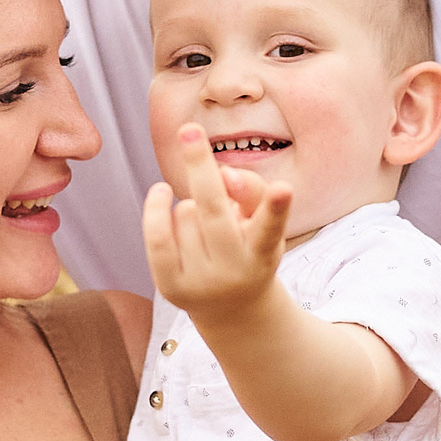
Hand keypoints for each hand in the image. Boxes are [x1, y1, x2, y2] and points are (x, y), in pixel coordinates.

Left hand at [143, 124, 294, 322]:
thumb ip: (252, 191)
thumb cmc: (249, 251)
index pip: (270, 228)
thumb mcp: (263, 224)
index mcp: (264, 253)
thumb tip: (222, 173)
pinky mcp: (170, 287)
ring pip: (185, 212)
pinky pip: (156, 235)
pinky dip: (156, 208)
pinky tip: (161, 192)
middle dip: (201, 167)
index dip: (276, 207)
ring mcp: (201, 281)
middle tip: (189, 129)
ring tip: (205, 229)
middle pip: (213, 210)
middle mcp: (235, 270)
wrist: (232, 310)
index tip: (284, 186)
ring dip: (191, 206)